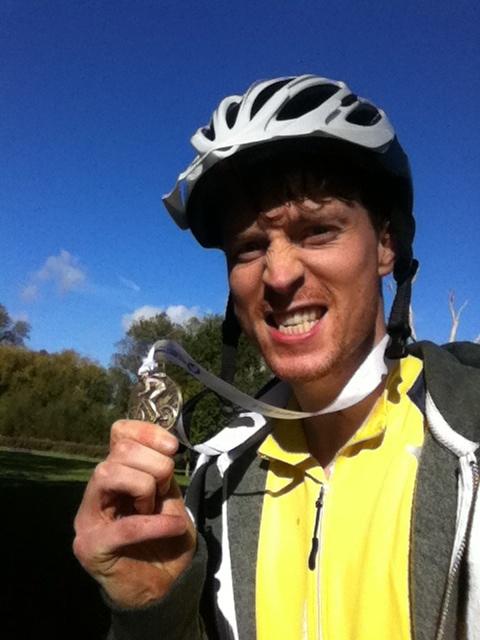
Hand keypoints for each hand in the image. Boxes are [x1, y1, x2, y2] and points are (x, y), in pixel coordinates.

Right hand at [73, 420, 195, 607]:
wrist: (164, 586)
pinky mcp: (91, 546)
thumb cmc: (165, 538)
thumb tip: (165, 445)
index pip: (119, 432)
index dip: (146, 432)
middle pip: (118, 451)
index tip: (172, 448)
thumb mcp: (169, 496)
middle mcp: (97, 490)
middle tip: (166, 489)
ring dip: (145, 487)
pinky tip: (174, 528)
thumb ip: (161, 471)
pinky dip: (155, 524)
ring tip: (158, 509)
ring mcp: (88, 518)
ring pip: (109, 473)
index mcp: (116, 472)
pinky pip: (124, 525)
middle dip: (154, 465)